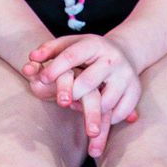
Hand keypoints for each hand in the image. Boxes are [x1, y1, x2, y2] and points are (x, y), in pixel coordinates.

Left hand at [26, 35, 141, 158]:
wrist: (124, 53)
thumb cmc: (87, 52)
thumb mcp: (70, 45)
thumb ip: (49, 50)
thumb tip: (31, 59)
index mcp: (94, 44)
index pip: (71, 56)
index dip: (55, 68)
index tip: (41, 80)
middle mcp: (112, 59)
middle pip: (88, 82)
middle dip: (72, 94)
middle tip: (62, 103)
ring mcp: (126, 76)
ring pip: (105, 102)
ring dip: (89, 112)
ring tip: (77, 111)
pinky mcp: (135, 92)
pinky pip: (119, 113)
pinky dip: (107, 121)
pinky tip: (97, 122)